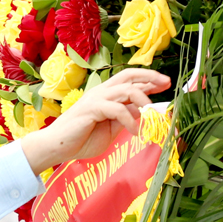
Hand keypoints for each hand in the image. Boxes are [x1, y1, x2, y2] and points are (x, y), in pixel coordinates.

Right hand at [21, 69, 171, 173]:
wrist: (56, 147)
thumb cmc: (80, 139)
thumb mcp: (110, 129)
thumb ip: (124, 118)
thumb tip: (141, 112)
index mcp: (105, 95)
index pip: (129, 80)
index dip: (148, 79)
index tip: (165, 83)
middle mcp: (101, 92)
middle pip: (128, 75)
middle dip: (149, 77)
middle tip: (166, 83)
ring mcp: (95, 98)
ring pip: (125, 89)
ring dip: (142, 100)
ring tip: (150, 114)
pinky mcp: (91, 109)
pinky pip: (117, 109)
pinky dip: (130, 120)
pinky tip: (135, 132)